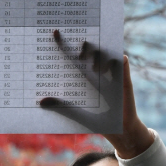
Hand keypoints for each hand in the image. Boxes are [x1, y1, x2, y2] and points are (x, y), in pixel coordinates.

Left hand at [40, 32, 152, 157]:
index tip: (55, 33)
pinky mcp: (125, 82)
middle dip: (85, 48)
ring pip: (106, 55)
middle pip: (90, 52)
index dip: (64, 45)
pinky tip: (114, 64)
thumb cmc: (99, 123)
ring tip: (95, 68)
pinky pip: (123, 65)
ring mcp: (112, 76)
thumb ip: (61, 107)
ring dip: (100, 57)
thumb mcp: (77, 114)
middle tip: (80, 54)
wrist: (120, 132)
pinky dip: (118, 62)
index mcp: (84, 79)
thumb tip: (41, 101)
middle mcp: (98, 74)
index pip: (72, 58)